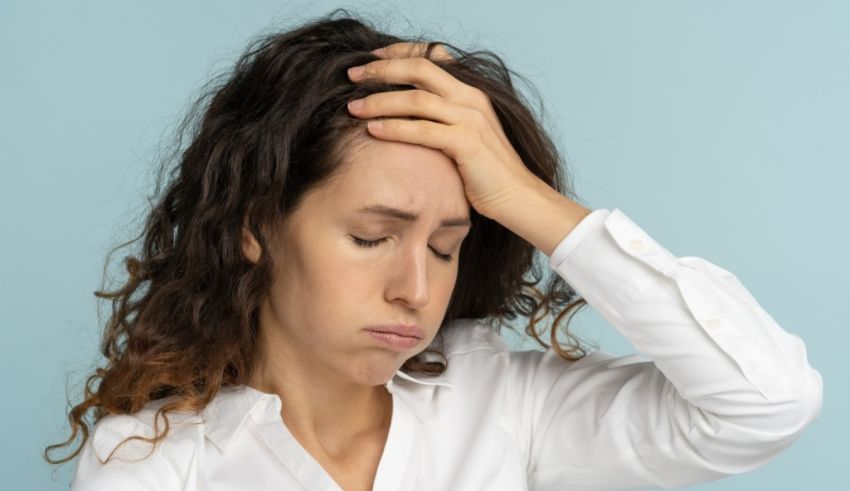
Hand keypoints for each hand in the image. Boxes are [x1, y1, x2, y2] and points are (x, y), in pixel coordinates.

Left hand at [345, 42, 541, 220]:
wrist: (516, 196)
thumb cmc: (485, 171)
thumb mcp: (465, 133)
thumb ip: (441, 116)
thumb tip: (403, 111)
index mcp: (470, 91)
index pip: (431, 56)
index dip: (398, 53)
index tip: (370, 59)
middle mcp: (471, 98)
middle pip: (419, 69)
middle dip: (381, 70)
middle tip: (352, 75)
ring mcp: (471, 119)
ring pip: (416, 99)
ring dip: (380, 101)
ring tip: (353, 107)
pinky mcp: (467, 143)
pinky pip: (423, 130)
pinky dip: (394, 128)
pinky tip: (373, 130)